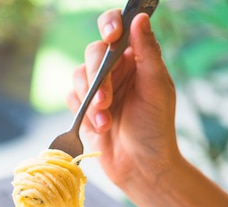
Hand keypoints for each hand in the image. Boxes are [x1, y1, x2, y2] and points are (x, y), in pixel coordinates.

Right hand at [67, 10, 179, 192]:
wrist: (140, 167)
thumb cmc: (155, 128)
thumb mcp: (156, 88)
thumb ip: (148, 52)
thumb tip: (140, 18)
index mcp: (137, 58)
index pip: (119, 28)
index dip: (110, 25)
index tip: (111, 37)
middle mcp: (116, 69)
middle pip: (94, 52)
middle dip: (97, 77)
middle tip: (106, 101)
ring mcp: (98, 88)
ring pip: (79, 75)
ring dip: (90, 99)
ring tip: (105, 120)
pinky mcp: (82, 107)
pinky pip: (70, 97)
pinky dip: (83, 112)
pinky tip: (100, 127)